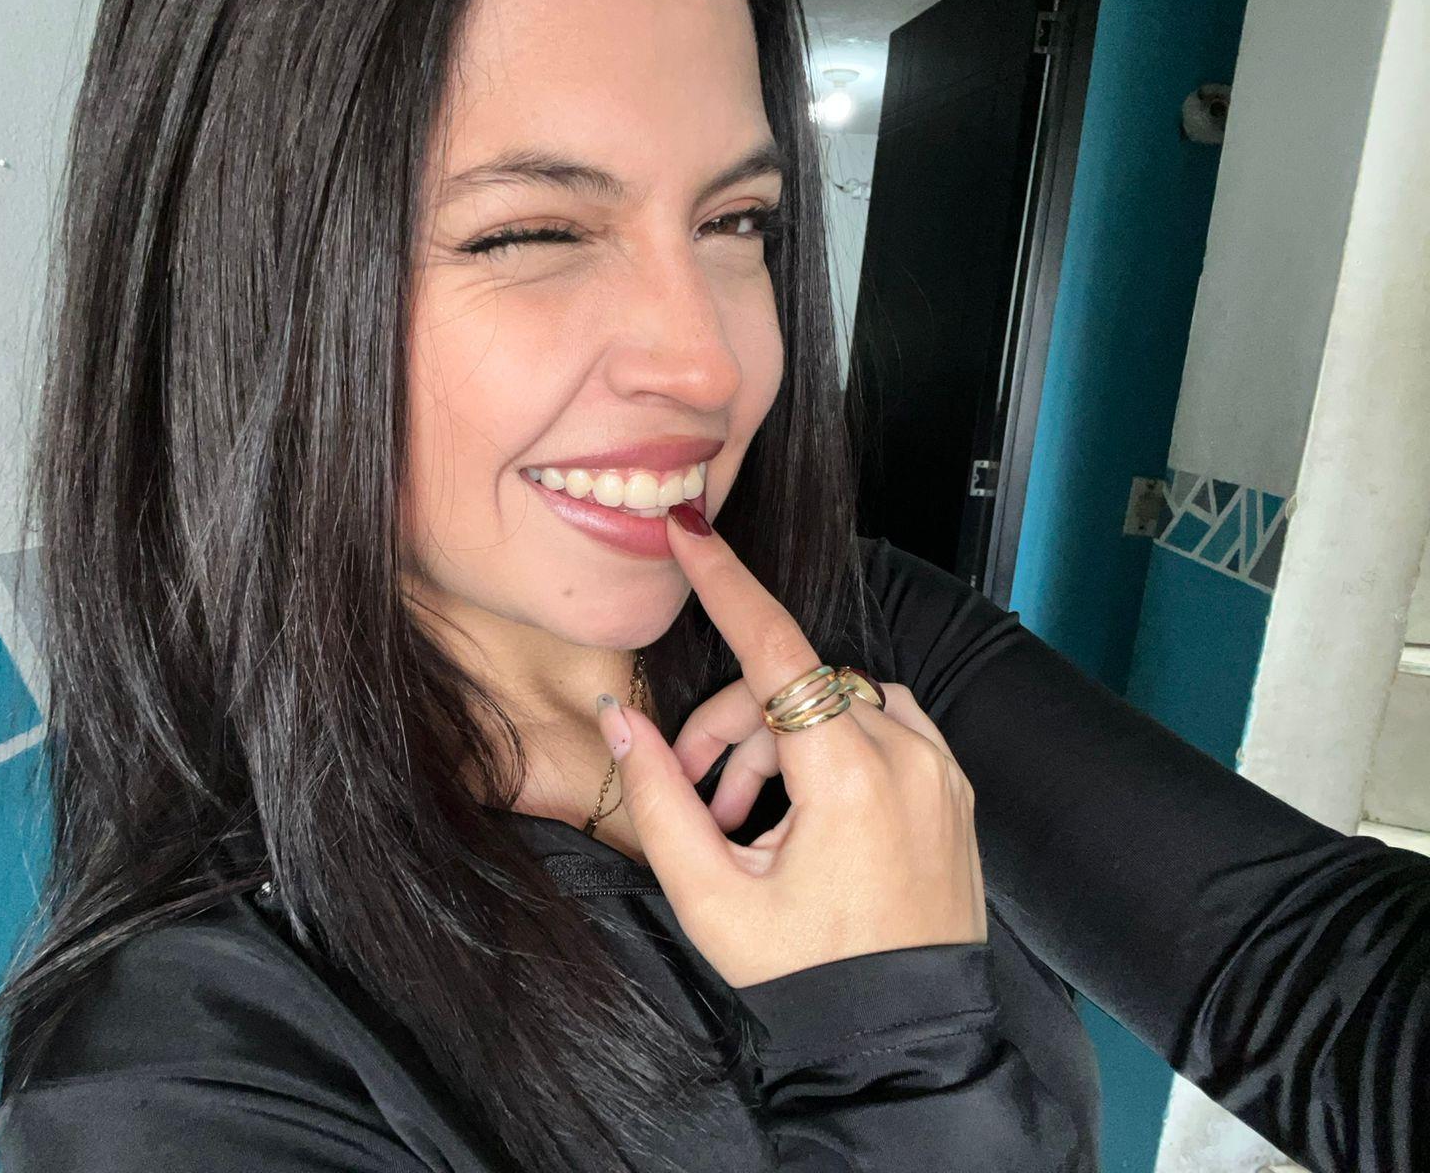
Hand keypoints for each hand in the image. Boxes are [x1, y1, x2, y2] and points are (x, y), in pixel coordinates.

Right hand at [594, 505, 985, 989]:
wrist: (903, 1041)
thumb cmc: (809, 975)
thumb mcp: (712, 899)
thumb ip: (658, 799)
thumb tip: (619, 721)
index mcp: (851, 776)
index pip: (776, 647)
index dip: (725, 582)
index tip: (688, 530)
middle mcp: (908, 756)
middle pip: (796, 686)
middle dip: (731, 726)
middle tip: (694, 794)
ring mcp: (940, 771)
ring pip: (838, 704)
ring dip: (780, 740)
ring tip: (747, 818)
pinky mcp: (953, 789)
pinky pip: (882, 730)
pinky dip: (832, 749)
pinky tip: (802, 812)